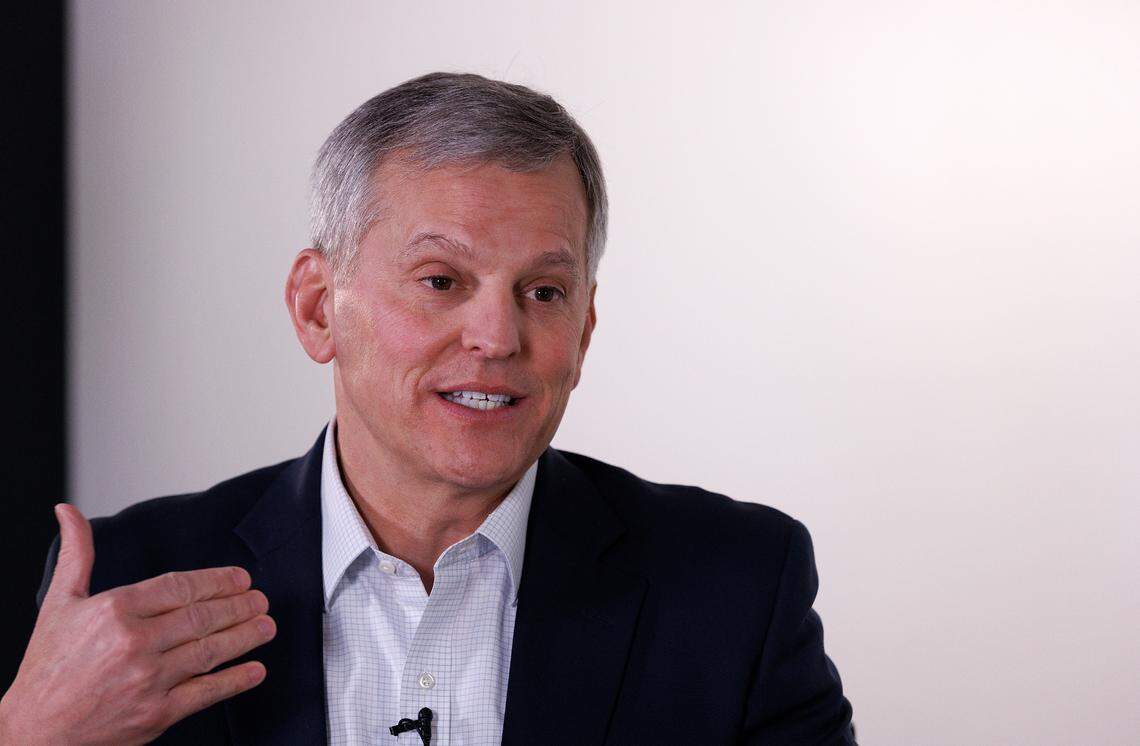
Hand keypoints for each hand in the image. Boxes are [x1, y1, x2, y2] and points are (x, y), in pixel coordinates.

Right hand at [0, 504, 275, 744]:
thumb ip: (77, 554)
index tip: (241, 579)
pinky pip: (206, 692)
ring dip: (246, 636)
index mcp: (114, 610)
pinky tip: (255, 670)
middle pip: (202, 617)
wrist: (33, 732)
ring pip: (211, 651)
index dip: (217, 581)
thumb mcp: (59, 603)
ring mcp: (148, 679)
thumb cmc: (48, 667)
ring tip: (266, 625)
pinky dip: (236, 680)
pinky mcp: (156, 714)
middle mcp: (134, 642)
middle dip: (239, 606)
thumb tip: (68, 510)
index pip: (181, 586)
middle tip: (260, 600)